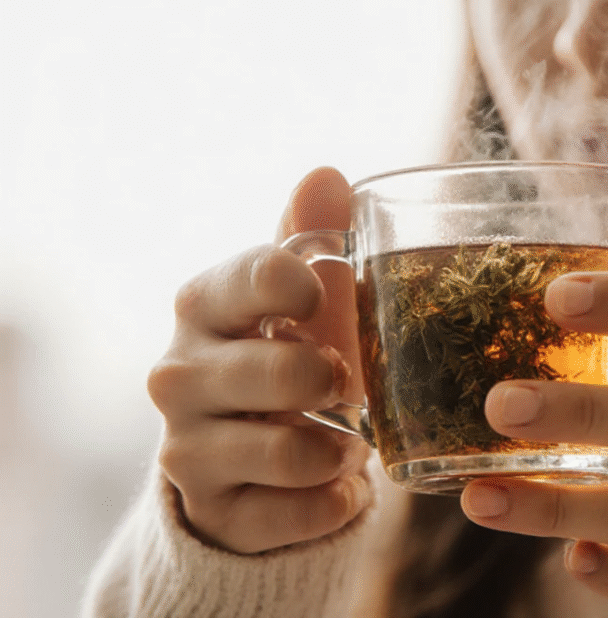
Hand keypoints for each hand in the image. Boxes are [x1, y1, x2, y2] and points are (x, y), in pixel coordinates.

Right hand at [148, 167, 372, 553]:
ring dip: (339, 447)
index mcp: (203, 303)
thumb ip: (312, 233)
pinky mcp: (213, 510)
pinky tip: (337, 484)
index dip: (305, 287)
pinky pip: (292, 514)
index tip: (321, 298)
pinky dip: (333, 500)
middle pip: (281, 372)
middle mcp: (179, 373)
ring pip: (287, 450)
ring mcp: (187, 447)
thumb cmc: (283, 351)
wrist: (247, 454)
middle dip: (333, 377)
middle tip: (345, 380)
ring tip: (348, 439)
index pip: (257, 277)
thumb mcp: (299, 296)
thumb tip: (326, 172)